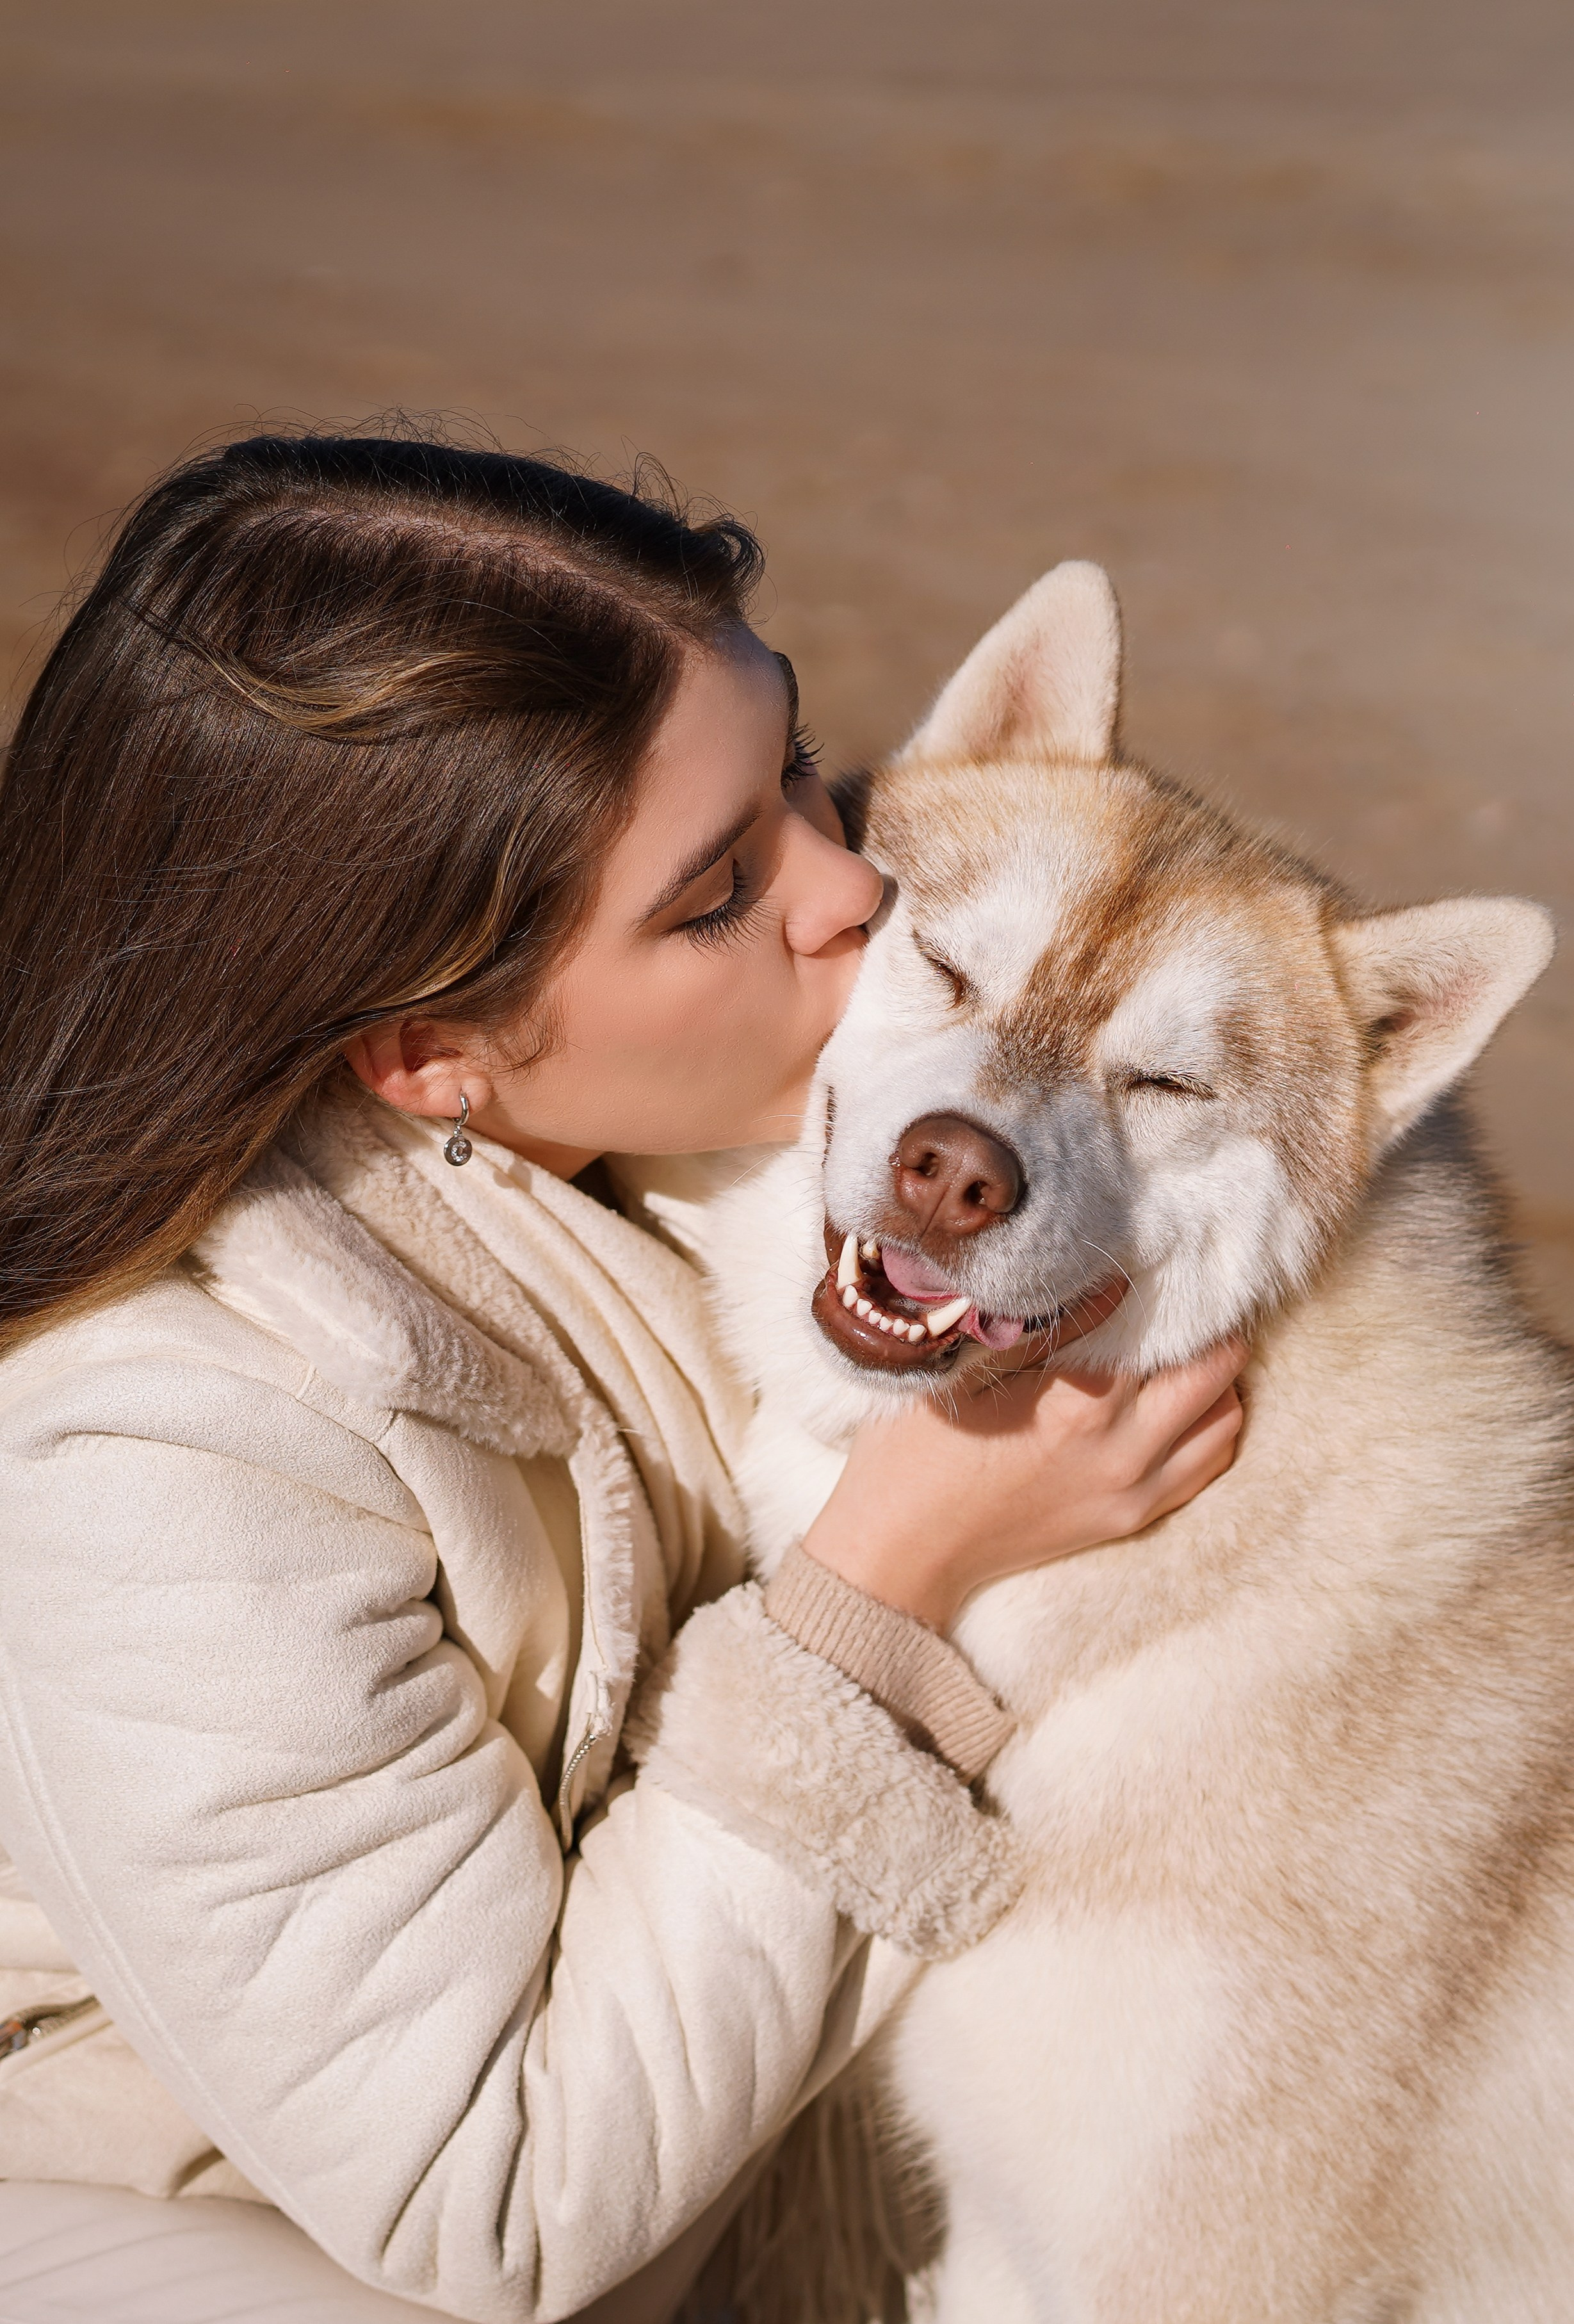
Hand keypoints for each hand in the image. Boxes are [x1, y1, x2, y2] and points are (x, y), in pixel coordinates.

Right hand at [800, 1304, 1246, 1631]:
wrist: (905, 1546)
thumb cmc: (920, 1449)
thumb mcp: (971, 1368)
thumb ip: (1049, 1322)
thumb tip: (1113, 1276)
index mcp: (1083, 1404)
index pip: (1171, 1331)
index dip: (1175, 1291)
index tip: (1165, 1264)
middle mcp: (1124, 1450)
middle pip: (1216, 1371)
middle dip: (1207, 1330)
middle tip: (1179, 1303)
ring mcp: (1134, 1491)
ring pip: (1224, 1420)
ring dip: (1215, 1380)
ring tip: (1178, 1353)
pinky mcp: (1132, 1518)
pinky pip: (1206, 1464)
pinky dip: (1207, 1427)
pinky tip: (1176, 1405)